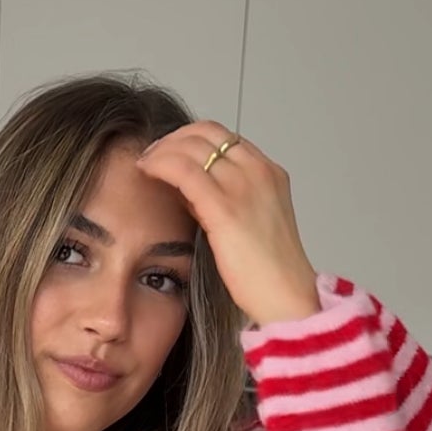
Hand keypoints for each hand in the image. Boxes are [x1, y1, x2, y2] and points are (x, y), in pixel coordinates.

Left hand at [136, 122, 319, 327]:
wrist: (286, 297)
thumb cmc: (270, 273)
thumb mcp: (252, 224)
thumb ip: (224, 201)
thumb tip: (190, 192)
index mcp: (269, 173)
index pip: (224, 136)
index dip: (191, 138)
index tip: (171, 151)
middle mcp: (258, 171)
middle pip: (206, 133)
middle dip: (173, 139)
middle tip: (151, 154)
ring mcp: (243, 186)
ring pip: (191, 146)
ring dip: (162, 149)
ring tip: (144, 164)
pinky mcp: (224, 207)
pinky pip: (183, 170)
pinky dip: (160, 164)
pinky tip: (146, 171)